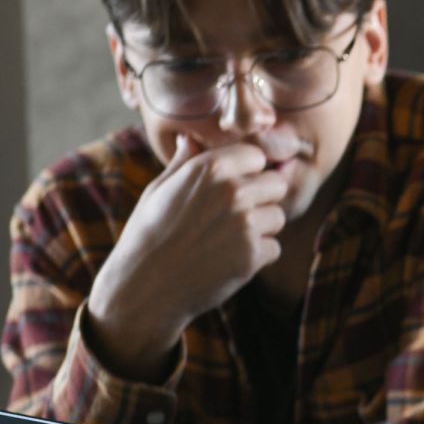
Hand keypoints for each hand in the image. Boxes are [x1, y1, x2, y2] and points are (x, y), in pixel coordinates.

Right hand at [85, 134, 289, 379]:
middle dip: (262, 198)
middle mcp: (233, 191)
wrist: (145, 285)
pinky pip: (274, 247)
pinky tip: (229, 259)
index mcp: (211, 167)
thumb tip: (190, 138)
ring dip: (262, 228)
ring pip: (278, 216)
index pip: (257, 156)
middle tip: (233, 217)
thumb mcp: (159, 189)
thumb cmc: (149, 234)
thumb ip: (185, 162)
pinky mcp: (253, 255)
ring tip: (228, 239)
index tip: (234, 187)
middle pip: (276, 184)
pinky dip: (258, 255)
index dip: (248, 172)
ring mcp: (245, 223)